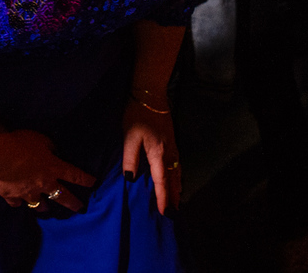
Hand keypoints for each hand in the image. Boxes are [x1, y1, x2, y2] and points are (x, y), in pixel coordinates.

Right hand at [0, 130, 95, 212]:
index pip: (75, 175)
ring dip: (44, 207)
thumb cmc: (20, 144)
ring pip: (39, 205)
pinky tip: (18, 202)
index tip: (93, 183)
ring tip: (46, 209)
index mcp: (53, 168)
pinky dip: (18, 202)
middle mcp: (43, 184)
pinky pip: (17, 203)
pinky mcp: (11, 196)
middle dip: (72, 203)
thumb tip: (54, 152)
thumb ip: (49, 147)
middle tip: (79, 208)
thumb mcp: (40, 139)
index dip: (86, 180)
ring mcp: (27, 193)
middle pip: (62, 196)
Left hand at [122, 93, 179, 215]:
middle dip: (173, 196)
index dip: (162, 197)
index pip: (161, 181)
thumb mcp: (129, 137)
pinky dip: (178, 176)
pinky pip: (178, 164)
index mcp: (158, 153)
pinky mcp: (172, 140)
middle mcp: (169, 152)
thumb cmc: (137, 115)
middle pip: (173, 179)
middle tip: (172, 213)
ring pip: (177, 172)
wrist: (151, 95)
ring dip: (177, 187)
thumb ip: (130, 158)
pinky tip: (176, 178)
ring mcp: (173, 146)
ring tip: (176, 200)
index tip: (164, 212)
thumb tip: (130, 178)